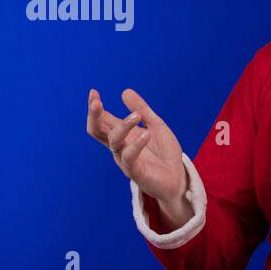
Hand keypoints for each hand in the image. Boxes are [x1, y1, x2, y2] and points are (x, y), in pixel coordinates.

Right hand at [86, 88, 186, 207]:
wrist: (177, 178)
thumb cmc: (164, 153)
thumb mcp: (156, 126)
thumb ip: (142, 110)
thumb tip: (125, 91)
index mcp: (122, 135)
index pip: (101, 119)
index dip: (95, 106)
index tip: (93, 91)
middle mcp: (119, 146)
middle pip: (96, 130)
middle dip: (94, 115)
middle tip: (96, 101)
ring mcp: (125, 159)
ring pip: (113, 141)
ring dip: (123, 125)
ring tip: (137, 115)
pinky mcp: (134, 172)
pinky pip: (129, 157)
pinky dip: (136, 144)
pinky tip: (146, 134)